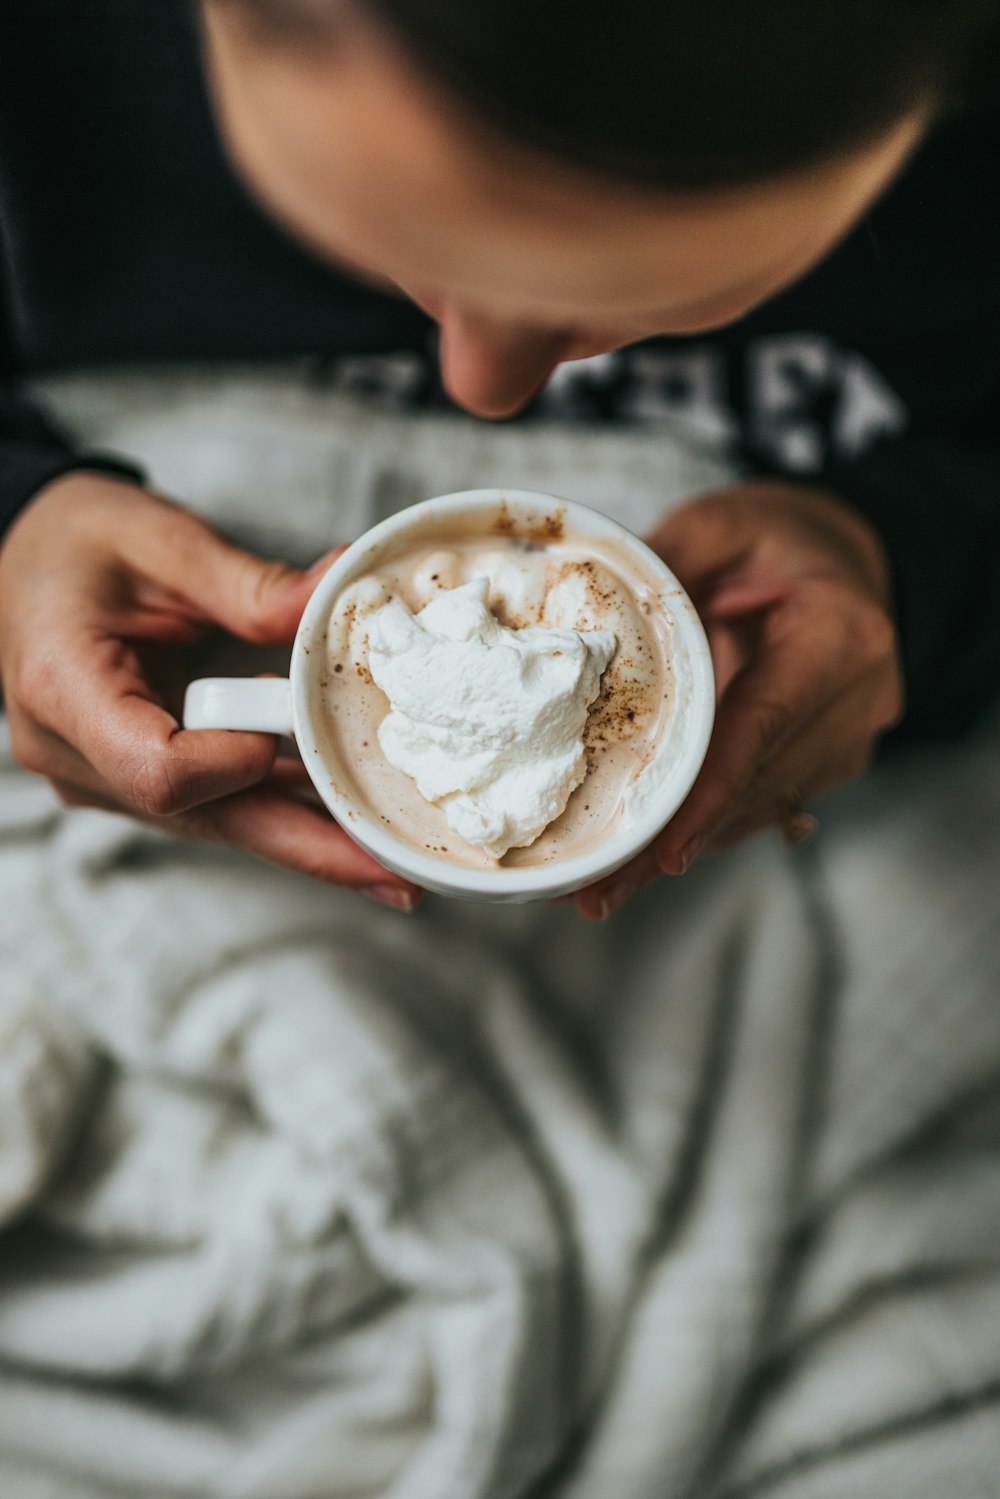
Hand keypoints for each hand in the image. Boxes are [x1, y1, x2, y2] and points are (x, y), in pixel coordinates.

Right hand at [0, 474, 420, 910]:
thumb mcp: (160, 540)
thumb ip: (248, 583)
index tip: (292, 730)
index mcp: (66, 692)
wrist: (24, 558)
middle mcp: (77, 756)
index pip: (158, 771)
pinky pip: (217, 804)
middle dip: (308, 847)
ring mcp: (103, 778)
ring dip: (306, 836)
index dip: (236, 764)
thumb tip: (338, 596)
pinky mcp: (134, 779)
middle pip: (206, 820)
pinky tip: (348, 818)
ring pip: (219, 822)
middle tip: (395, 874)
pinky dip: (282, 805)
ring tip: (393, 856)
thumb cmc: (77, 541)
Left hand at [574, 480, 903, 919]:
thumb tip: (594, 622)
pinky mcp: (827, 761)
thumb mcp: (722, 524)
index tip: (666, 848)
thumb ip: (667, 566)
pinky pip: (759, 802)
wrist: (850, 559)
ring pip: (755, 808)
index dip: (710, 792)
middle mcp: (857, 700)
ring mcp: (848, 739)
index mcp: (839, 636)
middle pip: (753, 785)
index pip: (763, 727)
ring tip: (604, 889)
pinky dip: (703, 827)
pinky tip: (643, 860)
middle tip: (596, 890)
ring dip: (681, 848)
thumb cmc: (785, 539)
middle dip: (672, 840)